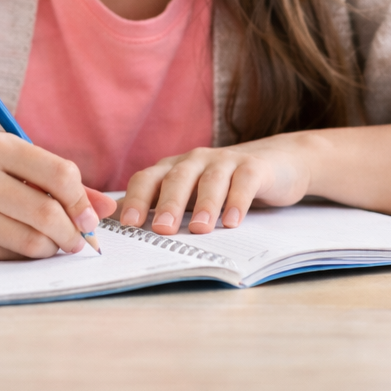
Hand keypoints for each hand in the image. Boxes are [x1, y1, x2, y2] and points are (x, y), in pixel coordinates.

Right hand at [0, 130, 116, 259]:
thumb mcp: (6, 161)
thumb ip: (55, 180)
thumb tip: (106, 207)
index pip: (58, 173)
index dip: (82, 200)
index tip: (91, 217)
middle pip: (47, 212)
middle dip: (73, 233)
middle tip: (80, 241)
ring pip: (30, 241)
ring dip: (52, 248)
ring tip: (54, 244)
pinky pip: (6, 256)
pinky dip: (25, 257)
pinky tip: (25, 248)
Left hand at [118, 135, 319, 234]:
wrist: (276, 163)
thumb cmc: (222, 185)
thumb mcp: (189, 194)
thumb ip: (156, 205)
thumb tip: (114, 225)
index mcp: (174, 168)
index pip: (148, 179)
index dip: (137, 199)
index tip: (129, 225)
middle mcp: (196, 160)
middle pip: (177, 178)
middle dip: (168, 204)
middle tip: (163, 230)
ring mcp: (226, 160)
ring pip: (211, 180)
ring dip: (204, 205)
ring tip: (199, 229)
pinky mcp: (255, 167)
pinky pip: (244, 182)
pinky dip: (237, 201)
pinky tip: (233, 221)